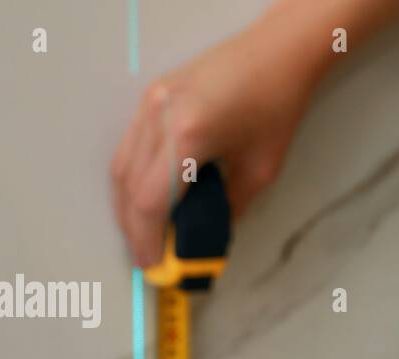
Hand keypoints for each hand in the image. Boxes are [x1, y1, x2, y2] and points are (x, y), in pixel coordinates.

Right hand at [110, 18, 316, 266]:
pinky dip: (134, 178)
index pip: (150, 202)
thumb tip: (207, 236)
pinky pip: (130, 145)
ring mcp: (151, 102)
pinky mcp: (153, 96)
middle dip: (133, 228)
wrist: (277, 51)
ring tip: (148, 232)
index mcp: (187, 135)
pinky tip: (150, 197)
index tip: (152, 266)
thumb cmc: (276, 103)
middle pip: (127, 186)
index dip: (146, 241)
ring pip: (121, 166)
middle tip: (148, 256)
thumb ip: (230, 208)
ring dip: (129, 204)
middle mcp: (160, 116)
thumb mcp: (261, 170)